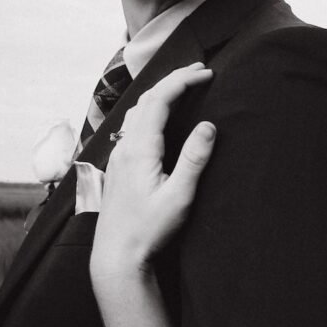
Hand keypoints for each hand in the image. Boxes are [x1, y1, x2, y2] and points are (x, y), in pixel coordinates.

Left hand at [91, 63, 214, 281]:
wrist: (117, 255)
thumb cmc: (149, 229)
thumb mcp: (179, 196)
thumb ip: (194, 159)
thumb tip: (208, 126)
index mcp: (139, 149)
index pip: (159, 100)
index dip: (182, 81)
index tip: (206, 74)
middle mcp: (125, 148)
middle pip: (146, 100)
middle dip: (172, 80)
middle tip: (199, 72)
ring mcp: (119, 157)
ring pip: (137, 112)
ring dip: (160, 94)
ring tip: (183, 88)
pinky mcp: (119, 167)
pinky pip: (133, 126)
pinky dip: (151, 110)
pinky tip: (162, 119)